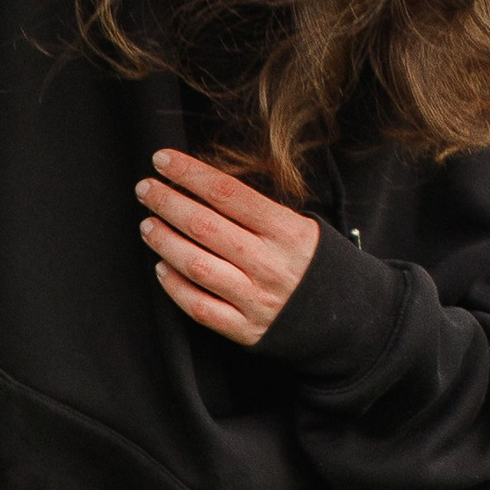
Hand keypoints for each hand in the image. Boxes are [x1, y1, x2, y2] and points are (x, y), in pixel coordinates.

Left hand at [136, 151, 320, 345]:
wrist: (344, 318)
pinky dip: (175, 286)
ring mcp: (256, 299)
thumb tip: (201, 185)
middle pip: (205, 227)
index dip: (190, 174)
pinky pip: (199, 307)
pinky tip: (161, 267)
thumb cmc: (310, 262)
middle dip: (167, 203)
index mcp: (285, 231)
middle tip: (145, 189)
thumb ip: (256, 210)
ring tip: (148, 224)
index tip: (163, 161)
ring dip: (165, 241)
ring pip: (196, 266)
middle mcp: (269, 264)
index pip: (227, 193)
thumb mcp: (298, 226)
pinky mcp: (245, 329)